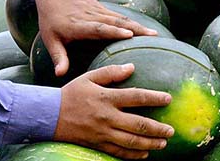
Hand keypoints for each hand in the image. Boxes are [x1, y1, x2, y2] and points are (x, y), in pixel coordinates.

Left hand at [34, 0, 157, 76]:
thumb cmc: (51, 20)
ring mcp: (99, 11)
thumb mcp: (50, 39)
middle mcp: (91, 17)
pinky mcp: (103, 8)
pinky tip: (144, 28)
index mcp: (78, 26)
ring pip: (121, 18)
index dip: (114, 31)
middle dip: (135, 29)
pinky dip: (133, 22)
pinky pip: (120, 16)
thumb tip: (60, 75)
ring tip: (154, 34)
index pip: (98, 28)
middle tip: (152, 36)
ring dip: (138, 25)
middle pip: (116, 22)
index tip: (129, 35)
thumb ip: (58, 57)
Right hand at [55, 64, 174, 159]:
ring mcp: (102, 133)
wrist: (48, 116)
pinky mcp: (96, 144)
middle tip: (171, 131)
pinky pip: (117, 152)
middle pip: (138, 124)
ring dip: (149, 144)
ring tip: (163, 144)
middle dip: (157, 129)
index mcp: (107, 98)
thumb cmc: (71, 94)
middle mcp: (107, 117)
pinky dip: (132, 155)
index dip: (154, 98)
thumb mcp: (89, 77)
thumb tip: (132, 67)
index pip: (136, 97)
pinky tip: (144, 155)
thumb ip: (111, 72)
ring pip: (130, 141)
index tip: (169, 99)